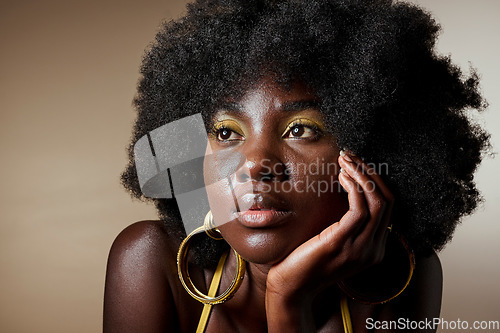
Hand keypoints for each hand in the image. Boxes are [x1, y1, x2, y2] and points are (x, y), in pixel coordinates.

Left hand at [265, 151, 393, 330]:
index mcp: (374, 248)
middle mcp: (374, 249)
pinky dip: (353, 188)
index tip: (358, 164)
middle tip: (351, 156)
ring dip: (362, 175)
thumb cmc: (306, 261)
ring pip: (377, 202)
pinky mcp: (343, 243)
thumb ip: (346, 224)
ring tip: (345, 160)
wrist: (292, 287)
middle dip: (370, 173)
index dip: (375, 181)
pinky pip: (359, 209)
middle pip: (387, 200)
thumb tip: (347, 191)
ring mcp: (361, 248)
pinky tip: (340, 176)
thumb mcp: (333, 240)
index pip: (388, 207)